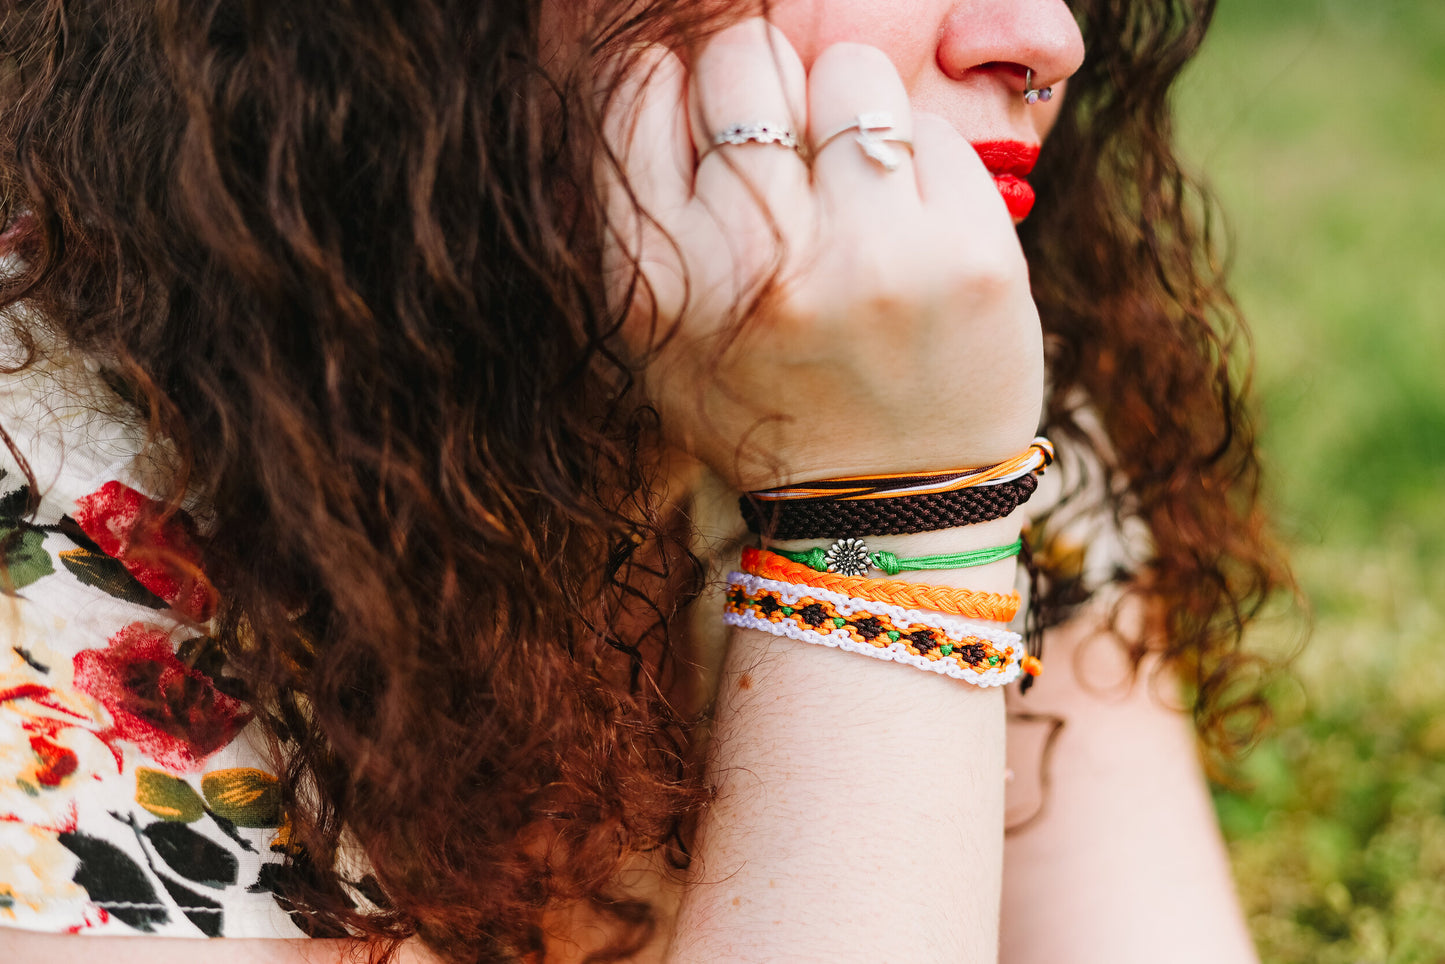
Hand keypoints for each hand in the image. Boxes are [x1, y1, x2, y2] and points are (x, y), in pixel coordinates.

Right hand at [600, 18, 1043, 492]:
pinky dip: (923, 165)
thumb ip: (649, 211)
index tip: (707, 132)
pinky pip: (934, 130)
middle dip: (768, 93)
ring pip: (852, 72)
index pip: (641, 90)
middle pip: (746, 58)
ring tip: (857, 190)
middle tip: (790, 159)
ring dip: (853, 115)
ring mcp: (869, 253)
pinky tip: (912, 231)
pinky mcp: (968, 254)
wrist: (884, 516)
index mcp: (659, 279)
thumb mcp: (662, 335)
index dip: (679, 94)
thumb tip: (669, 65)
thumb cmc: (764, 406)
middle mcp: (755, 257)